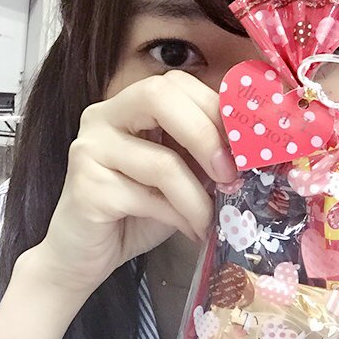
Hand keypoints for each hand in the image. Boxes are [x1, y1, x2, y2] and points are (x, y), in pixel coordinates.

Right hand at [32, 70, 236, 298]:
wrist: (86, 255)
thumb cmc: (136, 210)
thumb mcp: (178, 173)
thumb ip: (201, 153)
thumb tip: (252, 148)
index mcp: (127, 105)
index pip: (175, 82)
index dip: (214, 107)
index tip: (245, 144)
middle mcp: (102, 116)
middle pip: (160, 96)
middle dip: (206, 135)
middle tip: (231, 173)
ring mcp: (89, 149)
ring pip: (161, 161)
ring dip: (198, 197)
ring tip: (212, 220)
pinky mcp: (86, 187)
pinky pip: (148, 198)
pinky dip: (181, 217)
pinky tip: (191, 232)